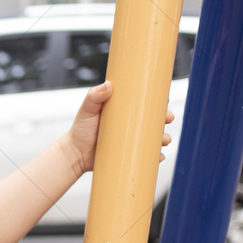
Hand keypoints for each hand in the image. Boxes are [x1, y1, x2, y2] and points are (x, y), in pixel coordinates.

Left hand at [59, 80, 174, 175]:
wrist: (74, 155)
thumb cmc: (80, 131)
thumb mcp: (87, 111)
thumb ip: (94, 97)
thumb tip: (108, 85)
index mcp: (124, 111)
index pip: (145, 103)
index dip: (157, 101)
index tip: (164, 99)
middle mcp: (131, 125)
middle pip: (154, 120)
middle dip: (165, 119)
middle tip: (167, 119)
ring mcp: (131, 140)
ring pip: (154, 138)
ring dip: (164, 138)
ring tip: (164, 140)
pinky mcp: (129, 155)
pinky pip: (148, 156)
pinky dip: (156, 157)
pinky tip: (159, 157)